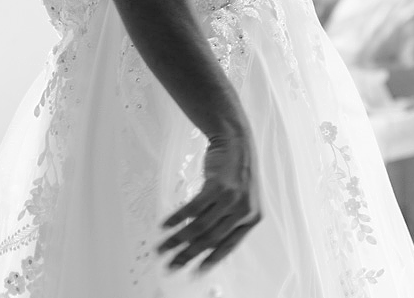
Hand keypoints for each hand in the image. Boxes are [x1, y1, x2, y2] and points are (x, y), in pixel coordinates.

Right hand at [159, 133, 261, 271]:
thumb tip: (201, 246)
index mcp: (251, 218)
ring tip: (161, 248)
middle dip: (187, 256)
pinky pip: (193, 208)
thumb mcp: (240, 199)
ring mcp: (232, 198)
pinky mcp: (218, 186)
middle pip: (210, 240)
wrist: (237, 141)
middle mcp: (244, 210)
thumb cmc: (236, 171)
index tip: (193, 273)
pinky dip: (177, 219)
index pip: (228, 246)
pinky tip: (165, 226)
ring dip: (177, 240)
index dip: (209, 262)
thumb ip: (226, 221)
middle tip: (170, 266)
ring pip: (199, 227)